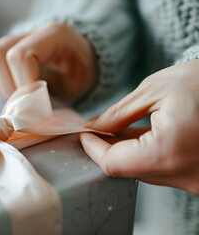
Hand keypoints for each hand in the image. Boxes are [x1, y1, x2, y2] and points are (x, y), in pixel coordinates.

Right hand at [0, 22, 96, 99]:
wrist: (81, 61)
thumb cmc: (81, 74)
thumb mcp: (76, 86)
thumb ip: (49, 96)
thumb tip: (22, 114)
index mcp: (53, 35)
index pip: (20, 57)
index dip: (22, 85)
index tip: (34, 105)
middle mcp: (29, 33)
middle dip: (8, 87)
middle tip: (25, 104)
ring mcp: (14, 41)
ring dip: (0, 87)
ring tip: (21, 99)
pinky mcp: (4, 53)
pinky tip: (14, 93)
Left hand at [79, 60, 198, 194]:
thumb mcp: (155, 90)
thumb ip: (118, 114)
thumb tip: (94, 128)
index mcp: (168, 154)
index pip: (112, 163)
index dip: (92, 148)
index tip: (83, 132)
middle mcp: (183, 176)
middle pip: (127, 170)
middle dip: (106, 148)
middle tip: (95, 129)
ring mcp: (194, 180)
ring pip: (144, 171)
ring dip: (125, 151)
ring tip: (116, 129)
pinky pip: (162, 169)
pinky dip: (146, 154)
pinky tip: (138, 135)